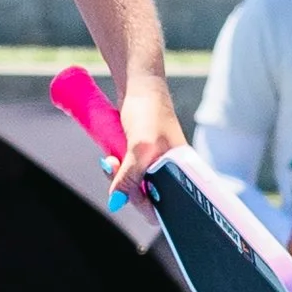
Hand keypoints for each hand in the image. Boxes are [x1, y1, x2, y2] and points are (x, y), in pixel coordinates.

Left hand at [105, 73, 185, 202]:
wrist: (139, 85)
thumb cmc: (148, 113)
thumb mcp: (139, 149)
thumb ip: (130, 178)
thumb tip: (116, 202)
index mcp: (180, 173)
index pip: (165, 206)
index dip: (144, 204)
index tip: (128, 192)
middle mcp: (170, 171)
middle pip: (146, 197)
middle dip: (126, 188)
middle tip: (113, 165)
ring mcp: (155, 163)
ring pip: (133, 185)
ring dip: (117, 176)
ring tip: (110, 159)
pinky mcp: (141, 155)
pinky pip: (127, 172)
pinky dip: (116, 168)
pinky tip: (110, 156)